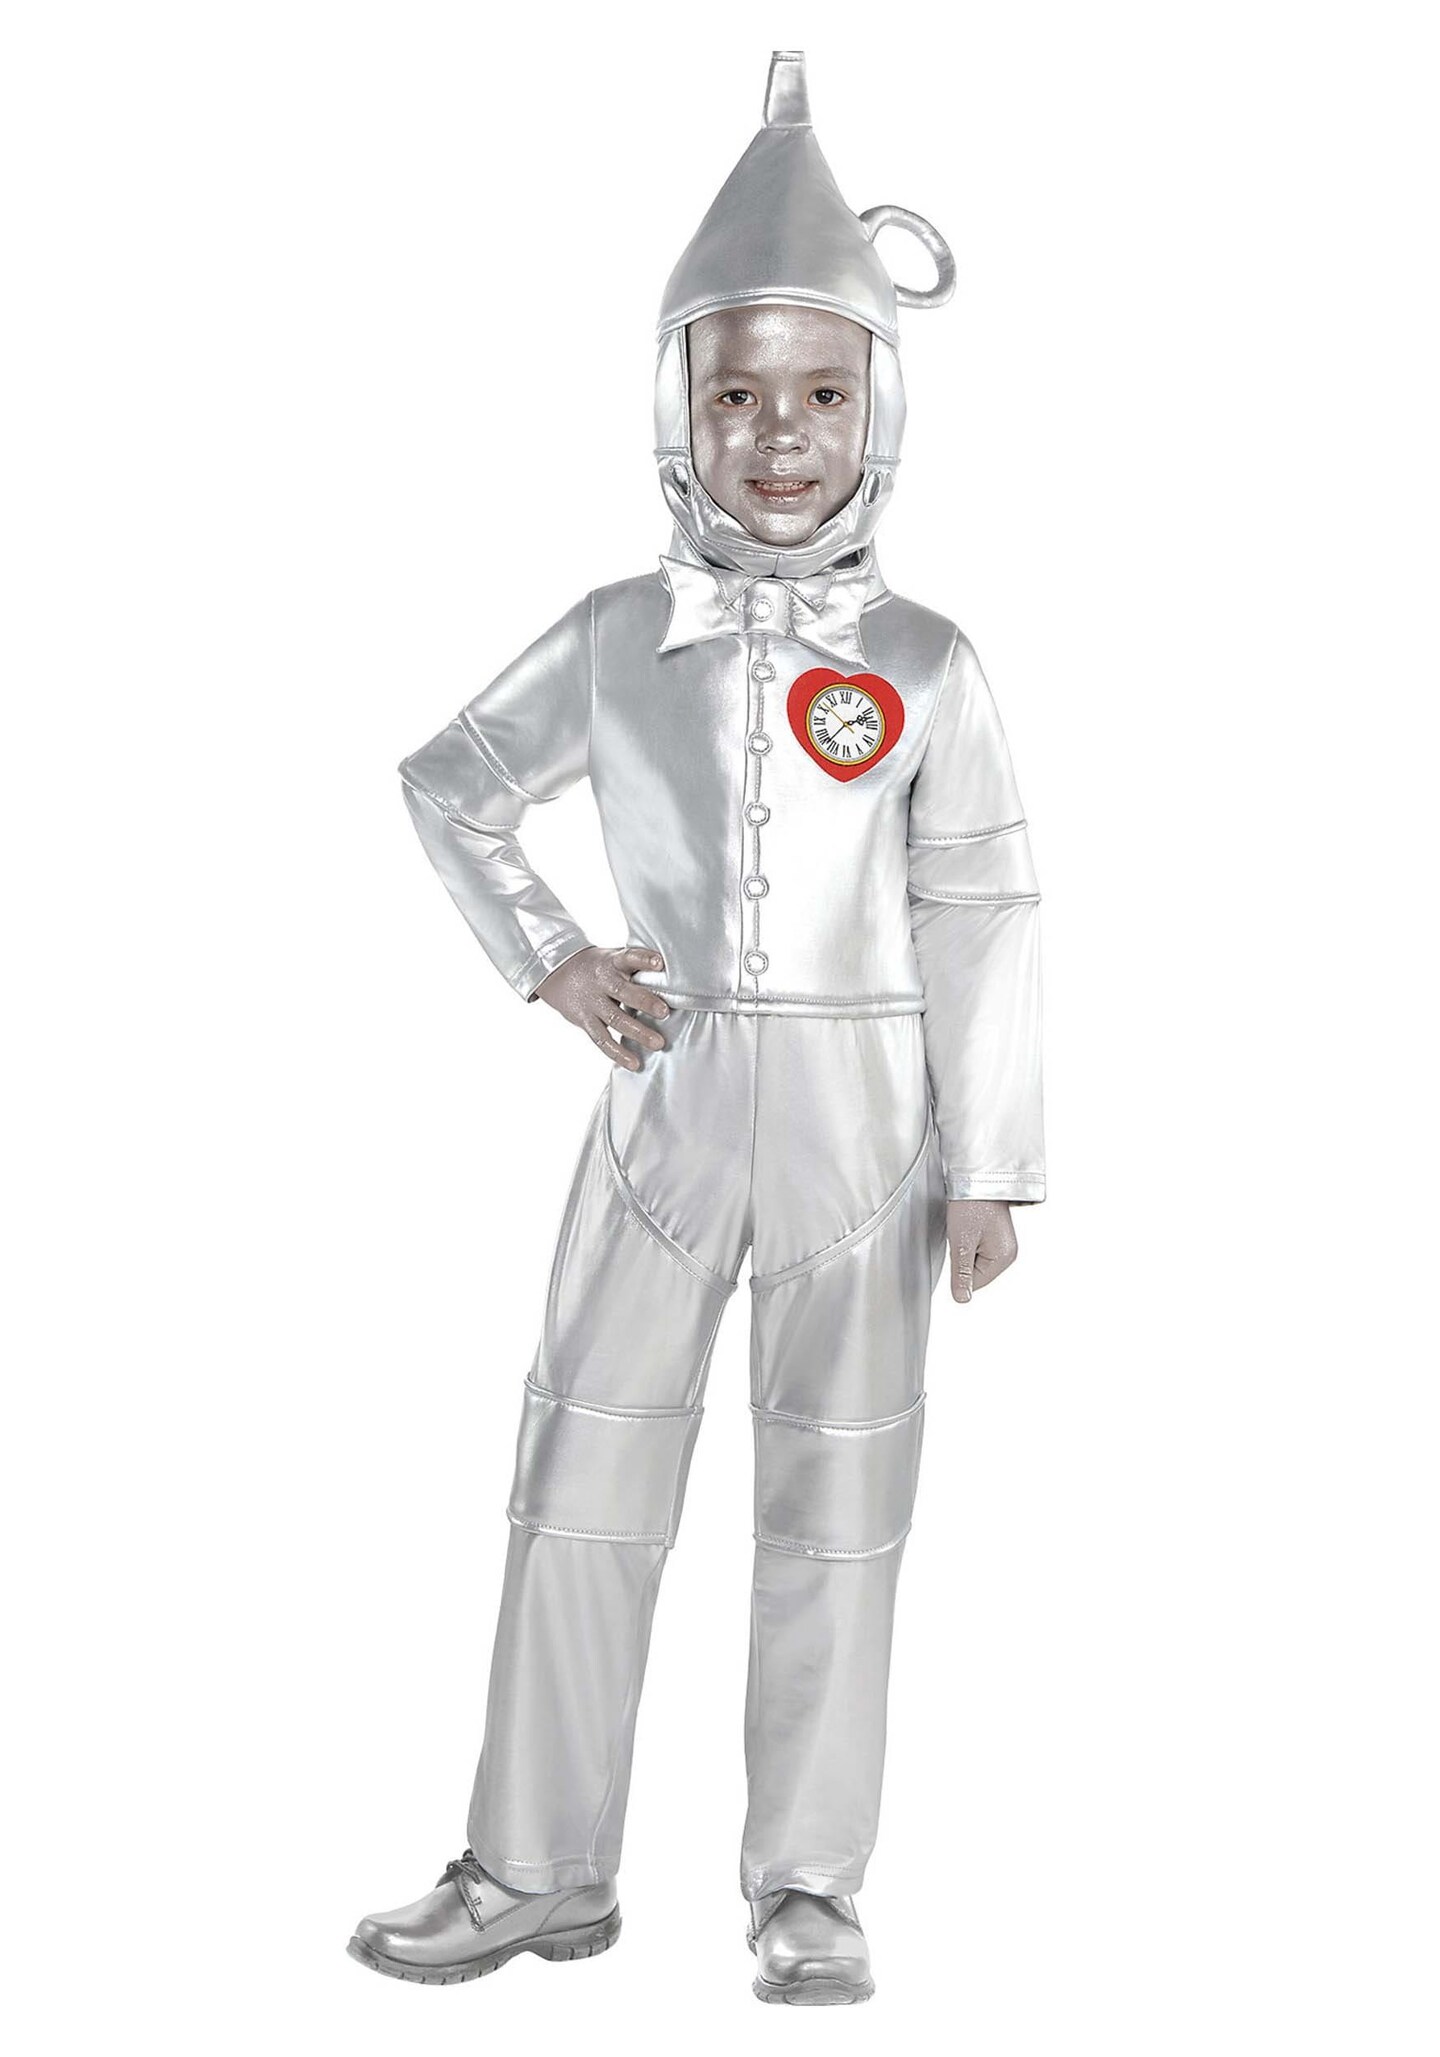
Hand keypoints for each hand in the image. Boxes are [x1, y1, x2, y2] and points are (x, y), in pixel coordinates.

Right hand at [534, 945, 669, 1071]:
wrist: (557, 972)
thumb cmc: (598, 966)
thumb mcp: (612, 958)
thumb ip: (636, 966)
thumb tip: (673, 973)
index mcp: (611, 962)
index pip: (628, 957)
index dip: (643, 959)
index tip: (660, 963)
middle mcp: (600, 982)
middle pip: (622, 991)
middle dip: (644, 1002)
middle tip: (664, 1012)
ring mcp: (592, 1002)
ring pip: (615, 1019)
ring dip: (637, 1032)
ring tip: (658, 1044)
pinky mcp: (585, 1020)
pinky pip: (602, 1040)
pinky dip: (618, 1053)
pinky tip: (635, 1064)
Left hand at [946, 1199, 1017, 1303]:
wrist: (977, 1177)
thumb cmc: (970, 1205)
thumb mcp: (962, 1243)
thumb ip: (962, 1274)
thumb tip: (962, 1299)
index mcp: (1004, 1257)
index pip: (975, 1283)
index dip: (960, 1268)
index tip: (960, 1245)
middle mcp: (1008, 1253)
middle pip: (976, 1272)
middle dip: (964, 1257)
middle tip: (963, 1234)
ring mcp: (1003, 1243)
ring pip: (975, 1260)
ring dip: (965, 1247)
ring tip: (966, 1228)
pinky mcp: (996, 1235)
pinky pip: (977, 1248)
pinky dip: (969, 1240)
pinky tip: (969, 1226)